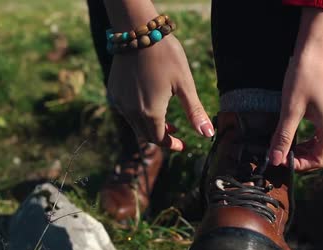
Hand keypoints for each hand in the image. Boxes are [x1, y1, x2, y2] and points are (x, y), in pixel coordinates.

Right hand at [104, 1, 212, 150]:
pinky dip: (137, 114)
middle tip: (176, 130)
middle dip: (161, 136)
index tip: (183, 145)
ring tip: (164, 116)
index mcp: (151, 112)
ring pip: (134, 124)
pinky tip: (148, 101)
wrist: (138, 31)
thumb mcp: (185, 84)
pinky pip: (125, 110)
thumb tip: (208, 134)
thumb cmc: (166, 56)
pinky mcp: (113, 91)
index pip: (159, 139)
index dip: (171, 144)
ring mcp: (120, 101)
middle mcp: (131, 111)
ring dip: (149, 125)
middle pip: (146, 135)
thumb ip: (194, 112)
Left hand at [269, 8, 322, 170]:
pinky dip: (310, 140)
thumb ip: (283, 137)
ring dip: (307, 151)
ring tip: (287, 146)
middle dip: (305, 160)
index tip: (282, 160)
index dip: (301, 165)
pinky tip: (294, 135)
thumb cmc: (304, 76)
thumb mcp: (290, 110)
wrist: (314, 49)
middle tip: (284, 155)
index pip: (321, 160)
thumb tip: (275, 160)